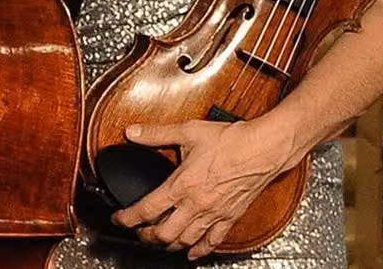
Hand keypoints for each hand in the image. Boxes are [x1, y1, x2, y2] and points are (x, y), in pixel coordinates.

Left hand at [111, 119, 302, 259]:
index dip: (127, 219)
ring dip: (169, 245)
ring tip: (159, 243)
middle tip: (138, 233)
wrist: (264, 149)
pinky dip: (200, 250)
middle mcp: (196, 204)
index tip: (118, 220)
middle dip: (146, 237)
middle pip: (164, 233)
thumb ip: (156, 134)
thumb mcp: (188, 131)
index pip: (146, 209)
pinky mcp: (230, 217)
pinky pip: (213, 241)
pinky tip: (192, 253)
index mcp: (182, 185)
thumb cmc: (231, 140)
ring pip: (186, 240)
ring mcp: (214, 214)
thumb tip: (132, 132)